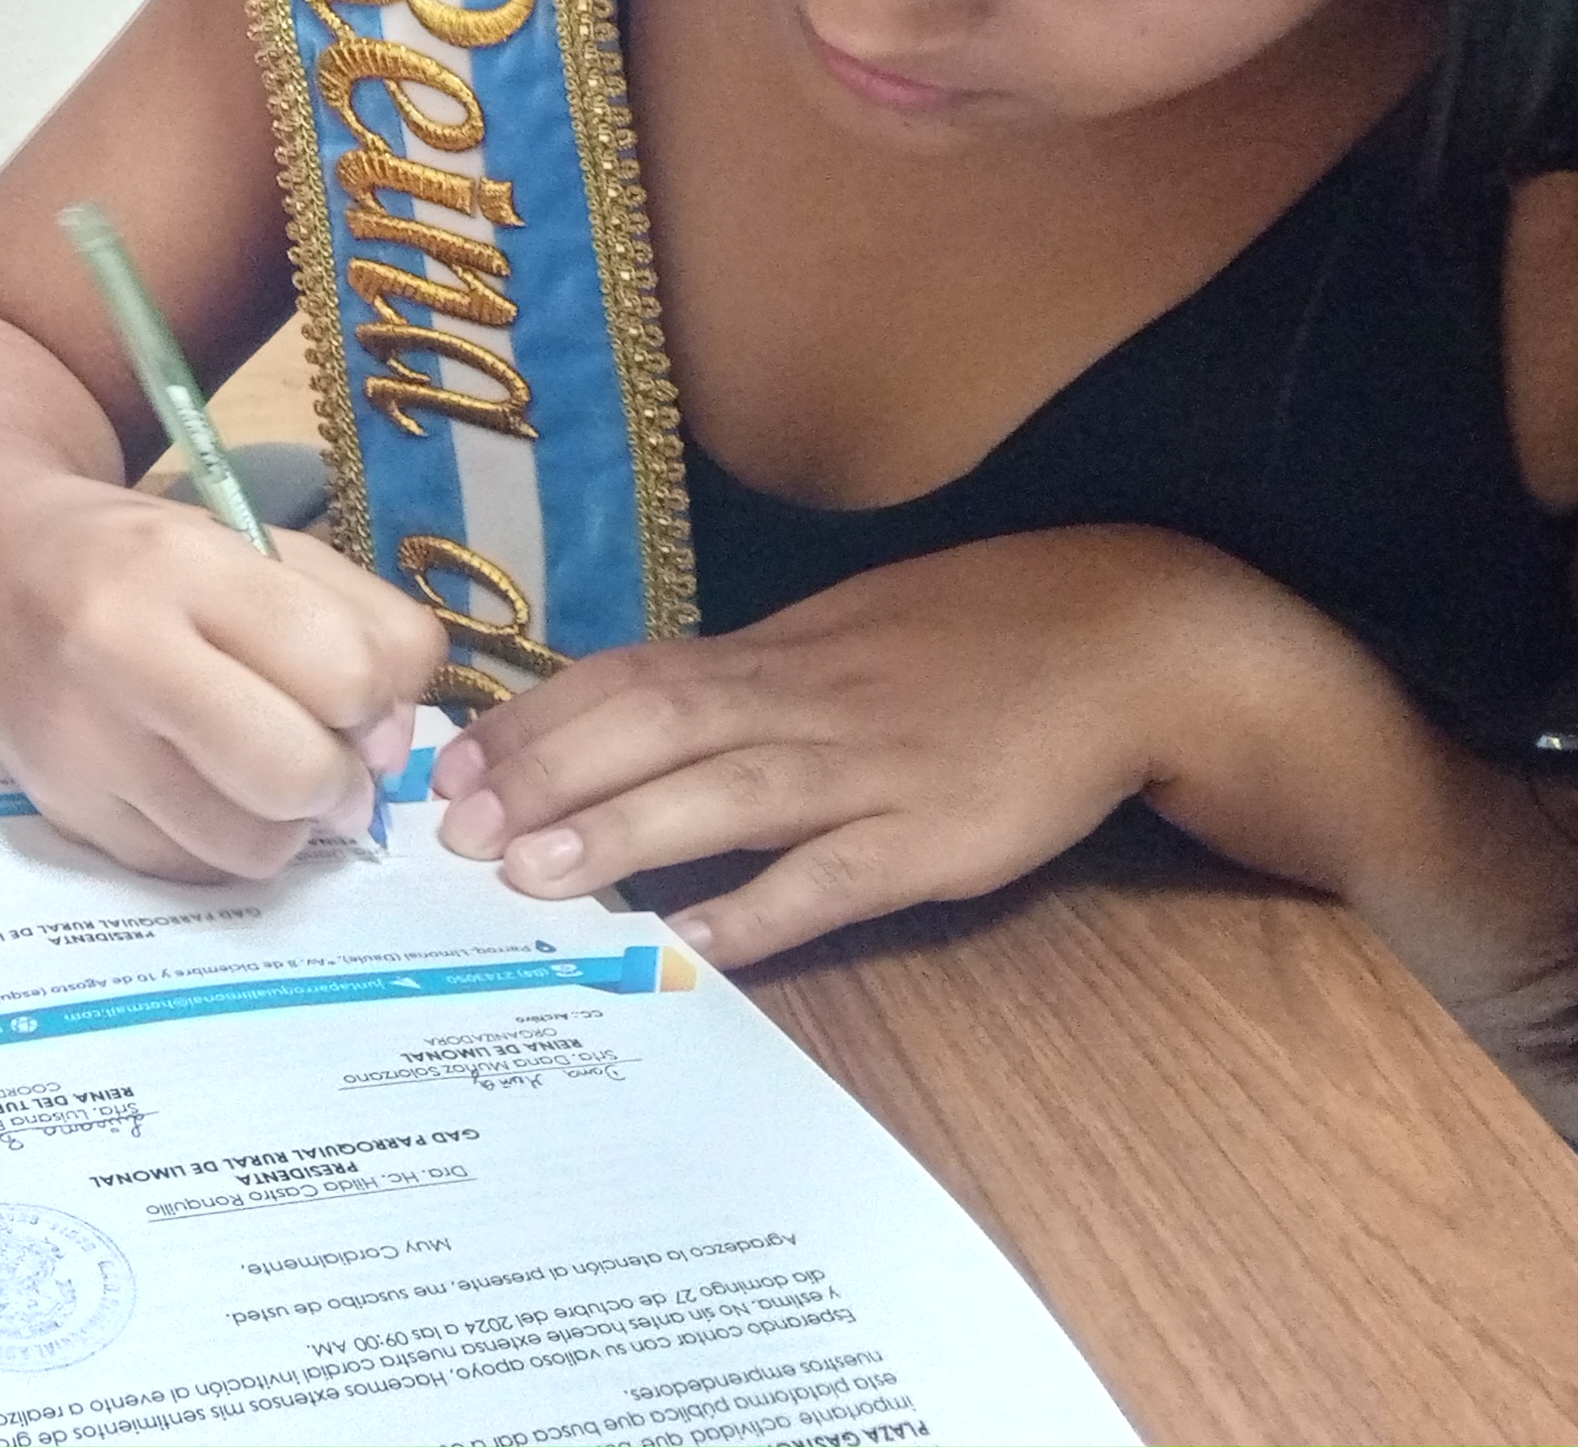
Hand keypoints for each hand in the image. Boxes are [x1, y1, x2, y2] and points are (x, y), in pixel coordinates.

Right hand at [0, 465, 443, 880]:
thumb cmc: (140, 552)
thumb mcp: (255, 542)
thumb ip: (360, 623)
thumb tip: (391, 747)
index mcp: (182, 563)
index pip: (341, 669)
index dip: (378, 694)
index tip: (356, 690)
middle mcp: (119, 652)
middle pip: (297, 775)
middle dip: (339, 778)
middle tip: (325, 755)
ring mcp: (82, 745)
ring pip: (252, 847)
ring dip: (287, 824)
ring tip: (265, 775)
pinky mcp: (63, 812)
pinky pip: (191, 872)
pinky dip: (223, 845)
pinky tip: (206, 791)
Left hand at [425, 526, 1299, 962]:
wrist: (1123, 640)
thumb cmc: (964, 638)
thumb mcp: (836, 637)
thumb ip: (736, 683)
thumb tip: (622, 723)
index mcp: (773, 653)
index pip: (627, 676)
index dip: (536, 719)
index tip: (455, 764)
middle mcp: (804, 702)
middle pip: (653, 728)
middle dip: (548, 775)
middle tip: (458, 832)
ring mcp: (870, 770)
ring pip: (726, 795)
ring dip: (624, 833)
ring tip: (535, 878)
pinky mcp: (936, 838)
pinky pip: (835, 877)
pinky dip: (763, 907)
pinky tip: (695, 939)